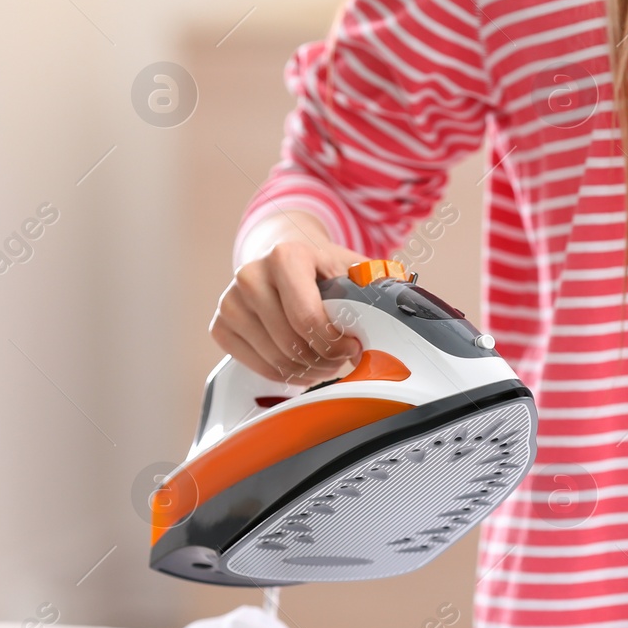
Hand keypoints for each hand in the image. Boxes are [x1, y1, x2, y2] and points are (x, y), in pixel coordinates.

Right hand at [212, 220, 364, 383]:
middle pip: (291, 343)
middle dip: (324, 360)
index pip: (306, 317)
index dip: (334, 343)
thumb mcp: (352, 268)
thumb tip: (405, 306)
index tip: (352, 347)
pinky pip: (255, 365)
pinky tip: (299, 363)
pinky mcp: (221, 324)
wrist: (282, 261)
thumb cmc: (322, 269)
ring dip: (306, 370)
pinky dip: (282, 373)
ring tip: (323, 363)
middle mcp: (251, 274)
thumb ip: (377, 286)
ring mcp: (231, 301)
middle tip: (340, 359)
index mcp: (285, 255)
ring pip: (274, 359)